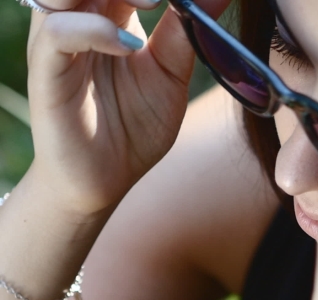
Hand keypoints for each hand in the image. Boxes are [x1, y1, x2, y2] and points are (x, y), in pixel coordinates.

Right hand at [25, 0, 230, 212]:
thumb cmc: (135, 126)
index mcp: (110, 16)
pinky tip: (129, 47)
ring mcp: (59, 42)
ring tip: (152, 3)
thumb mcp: (170, 76)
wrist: (106, 178)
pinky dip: (94, 29)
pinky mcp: (46, 70)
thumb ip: (185, 34)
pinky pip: (58, 33)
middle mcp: (81, 20)